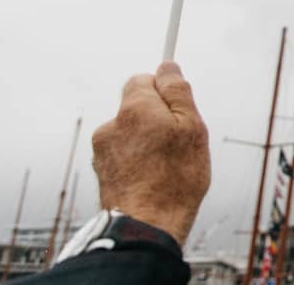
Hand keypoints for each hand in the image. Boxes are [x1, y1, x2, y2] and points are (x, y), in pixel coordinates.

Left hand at [91, 62, 210, 245]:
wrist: (146, 226)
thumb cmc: (175, 178)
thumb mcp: (192, 128)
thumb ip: (178, 92)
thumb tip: (167, 66)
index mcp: (135, 107)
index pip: (144, 78)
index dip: (164, 89)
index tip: (178, 104)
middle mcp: (112, 124)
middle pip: (137, 106)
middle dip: (158, 116)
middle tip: (180, 140)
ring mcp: (103, 149)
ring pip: (131, 131)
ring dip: (147, 140)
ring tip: (168, 165)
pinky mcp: (101, 170)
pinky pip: (124, 153)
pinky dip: (138, 159)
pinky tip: (154, 177)